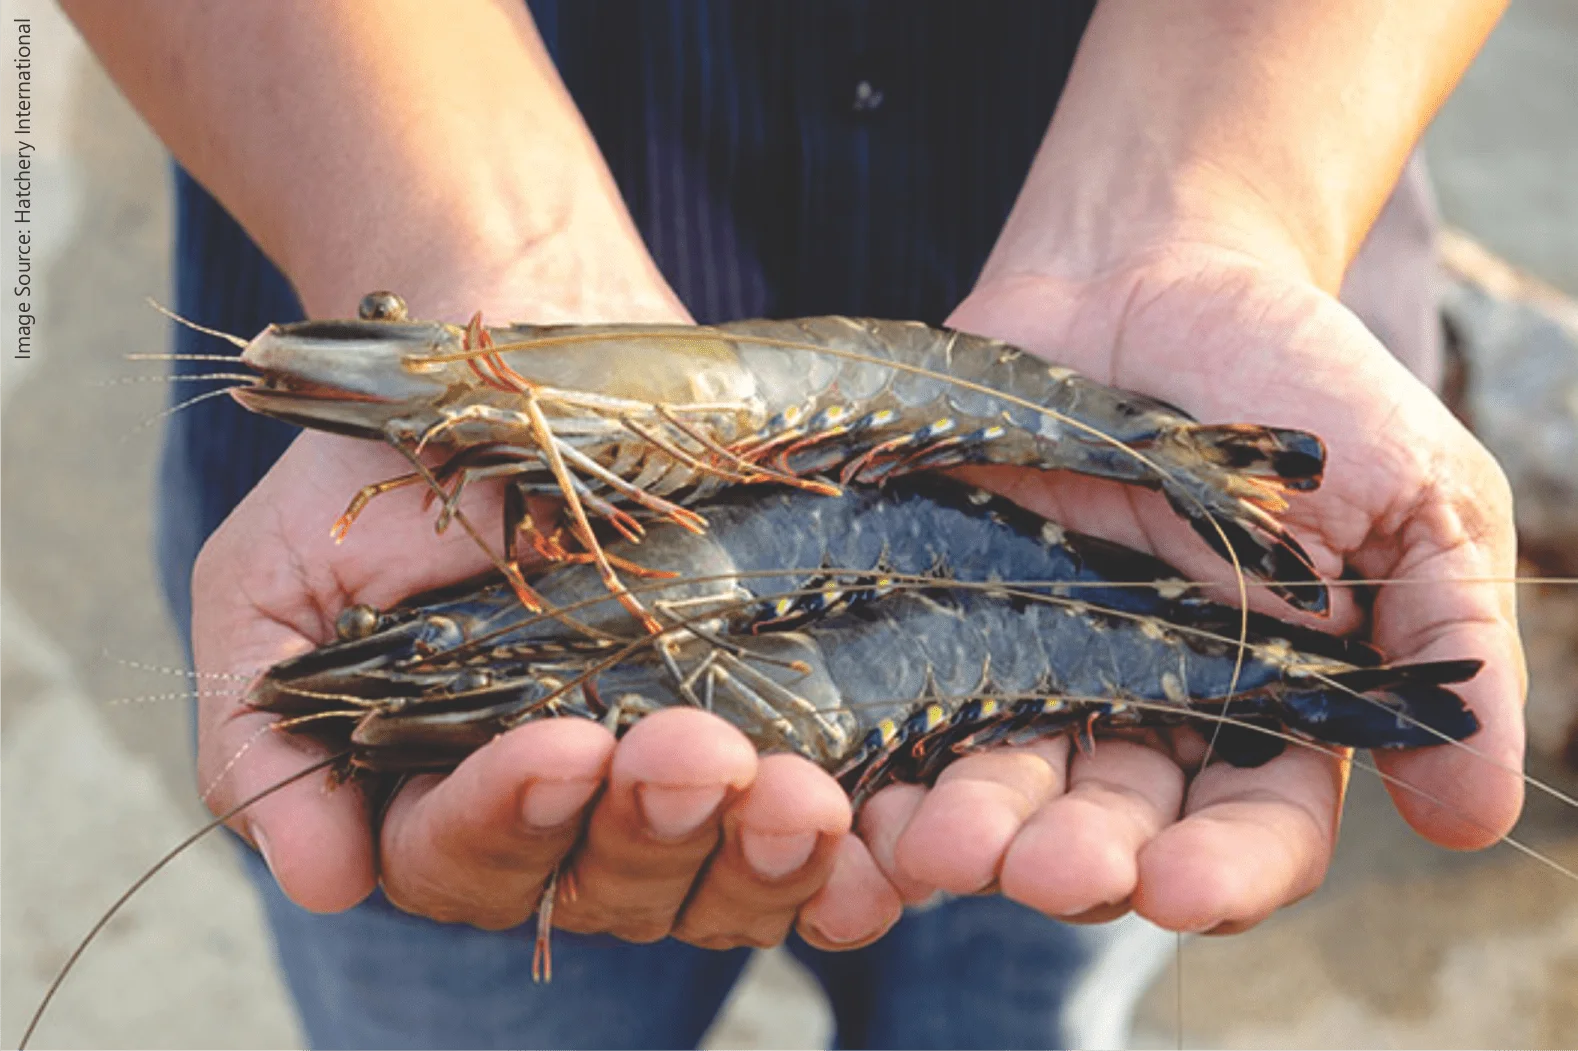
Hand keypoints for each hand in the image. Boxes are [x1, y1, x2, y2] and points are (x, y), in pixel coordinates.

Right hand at [193, 270, 903, 952]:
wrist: (529, 352)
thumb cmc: (387, 466)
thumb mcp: (276, 578)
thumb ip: (264, 723)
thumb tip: (315, 879)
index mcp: (438, 792)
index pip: (461, 859)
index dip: (506, 819)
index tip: (556, 741)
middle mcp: (565, 812)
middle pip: (607, 890)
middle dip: (651, 833)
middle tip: (700, 752)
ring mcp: (675, 782)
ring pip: (717, 882)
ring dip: (758, 854)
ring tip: (797, 792)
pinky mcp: (770, 733)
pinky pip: (809, 843)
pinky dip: (837, 862)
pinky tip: (865, 832)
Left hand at [857, 242, 1522, 932]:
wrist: (1151, 271)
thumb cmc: (1299, 380)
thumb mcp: (1419, 496)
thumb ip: (1452, 644)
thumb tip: (1479, 816)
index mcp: (1270, 707)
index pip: (1257, 829)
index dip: (1225, 869)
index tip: (1180, 885)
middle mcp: (1147, 712)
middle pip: (1114, 829)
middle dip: (1081, 861)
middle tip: (1045, 868)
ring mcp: (1036, 666)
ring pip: (1004, 782)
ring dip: (972, 828)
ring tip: (936, 843)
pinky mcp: (943, 612)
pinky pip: (907, 700)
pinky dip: (884, 754)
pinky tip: (858, 789)